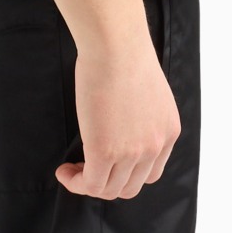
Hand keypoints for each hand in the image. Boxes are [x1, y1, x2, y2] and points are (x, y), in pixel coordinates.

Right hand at [55, 30, 181, 200]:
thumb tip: (120, 122)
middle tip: (85, 167)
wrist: (115, 43)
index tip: (106, 163)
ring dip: (87, 184)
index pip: (150, 172)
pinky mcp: (105, 152)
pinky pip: (89, 183)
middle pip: (130, 186)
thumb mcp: (146, 91)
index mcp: (168, 131)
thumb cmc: (124, 53)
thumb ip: (141, 114)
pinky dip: (74, 182)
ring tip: (71, 170)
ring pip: (109, 189)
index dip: (126, 173)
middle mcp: (155, 147)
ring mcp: (132, 153)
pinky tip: (63, 171)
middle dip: (107, 182)